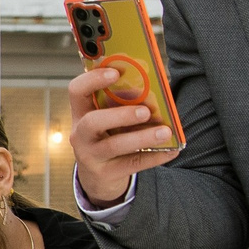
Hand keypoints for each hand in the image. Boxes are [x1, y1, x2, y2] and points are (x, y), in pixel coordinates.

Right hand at [66, 65, 177, 208]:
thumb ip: (121, 104)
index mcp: (81, 113)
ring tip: (165, 132)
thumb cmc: (108, 137)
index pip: (77, 91)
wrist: (98, 176)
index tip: (116, 72)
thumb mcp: (108, 119)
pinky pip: (131, 164)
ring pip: (114, 146)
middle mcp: (80, 134)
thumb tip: (154, 91)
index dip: (93, 80)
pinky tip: (171, 150)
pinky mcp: (104, 173)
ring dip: (142, 137)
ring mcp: (90, 155)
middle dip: (120, 115)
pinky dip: (154, 157)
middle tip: (145, 112)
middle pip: (93, 122)